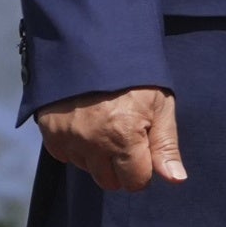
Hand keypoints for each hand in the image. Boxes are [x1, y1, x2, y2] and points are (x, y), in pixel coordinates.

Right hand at [40, 85, 184, 191]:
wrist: (92, 44)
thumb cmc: (134, 76)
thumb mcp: (159, 105)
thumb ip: (166, 145)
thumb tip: (175, 180)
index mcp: (124, 137)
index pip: (135, 182)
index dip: (143, 169)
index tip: (143, 148)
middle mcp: (93, 142)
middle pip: (109, 181)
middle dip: (120, 166)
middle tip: (124, 136)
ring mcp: (68, 138)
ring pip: (87, 169)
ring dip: (97, 156)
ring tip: (104, 124)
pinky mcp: (50, 132)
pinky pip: (66, 156)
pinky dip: (76, 146)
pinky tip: (86, 123)